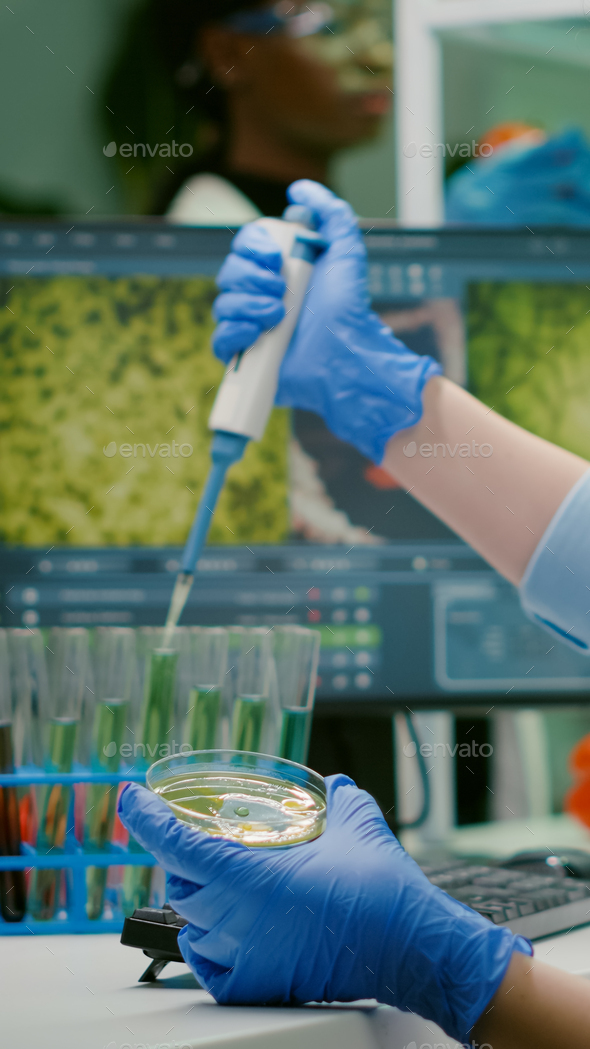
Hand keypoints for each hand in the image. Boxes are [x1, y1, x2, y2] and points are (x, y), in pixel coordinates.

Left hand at [118, 775, 529, 1043]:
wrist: (411, 949)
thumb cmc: (382, 892)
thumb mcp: (359, 826)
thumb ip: (341, 799)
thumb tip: (336, 784)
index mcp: (251, 878)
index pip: (176, 845)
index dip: (146, 819)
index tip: (130, 799)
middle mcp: (238, 921)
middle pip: (180, 885)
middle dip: (179, 858)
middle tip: (194, 838)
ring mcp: (247, 957)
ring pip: (192, 927)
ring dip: (194, 901)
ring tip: (212, 882)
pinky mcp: (261, 985)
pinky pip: (210, 969)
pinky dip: (204, 948)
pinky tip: (214, 935)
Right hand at [212, 180, 440, 463]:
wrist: (344, 356)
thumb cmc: (348, 309)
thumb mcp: (347, 252)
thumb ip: (331, 213)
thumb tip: (300, 188)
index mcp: (280, 269)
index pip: (245, 245)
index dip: (254, 248)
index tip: (276, 258)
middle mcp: (262, 295)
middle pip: (228, 271)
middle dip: (253, 278)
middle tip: (283, 291)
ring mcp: (251, 325)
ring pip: (223, 303)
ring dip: (249, 306)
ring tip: (280, 318)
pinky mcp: (245, 357)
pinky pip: (219, 339)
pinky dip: (235, 333)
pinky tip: (258, 335)